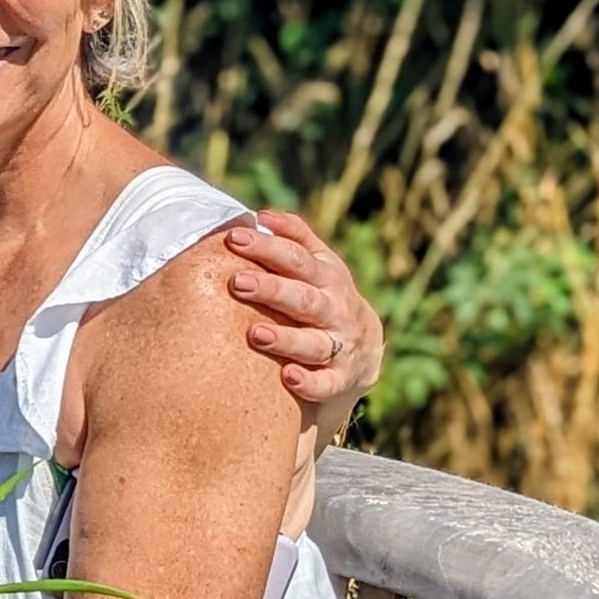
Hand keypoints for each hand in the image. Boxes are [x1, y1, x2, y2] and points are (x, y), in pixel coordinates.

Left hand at [223, 210, 383, 415]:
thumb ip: (295, 237)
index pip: (296, 259)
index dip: (267, 247)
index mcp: (327, 278)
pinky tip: (288, 377)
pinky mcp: (340, 379)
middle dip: (272, 290)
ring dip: (286, 338)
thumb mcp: (321, 265)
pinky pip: (326, 384)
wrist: (365, 351)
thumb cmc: (327, 298)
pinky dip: (310, 382)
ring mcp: (340, 345)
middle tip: (237, 282)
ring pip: (314, 343)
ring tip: (256, 334)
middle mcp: (336, 310)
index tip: (233, 238)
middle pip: (304, 298)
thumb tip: (262, 215)